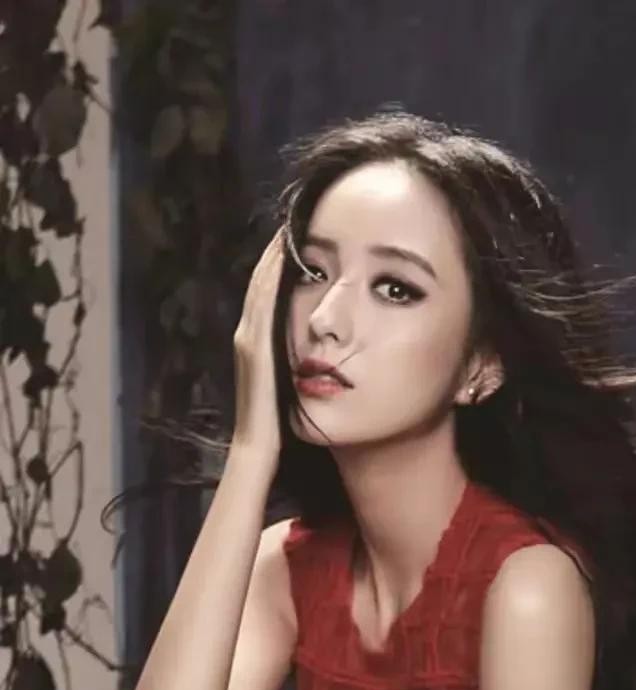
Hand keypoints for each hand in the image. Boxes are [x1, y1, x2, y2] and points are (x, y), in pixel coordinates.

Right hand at [231, 230, 285, 466]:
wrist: (257, 452)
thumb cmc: (275, 429)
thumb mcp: (286, 388)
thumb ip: (293, 366)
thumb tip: (315, 354)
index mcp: (255, 343)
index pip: (266, 294)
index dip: (279, 265)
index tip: (298, 239)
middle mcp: (247, 335)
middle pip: (261, 281)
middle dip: (277, 251)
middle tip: (294, 218)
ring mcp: (249, 340)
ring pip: (261, 285)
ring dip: (275, 255)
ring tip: (292, 225)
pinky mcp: (256, 348)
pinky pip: (266, 302)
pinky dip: (275, 275)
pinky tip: (289, 254)